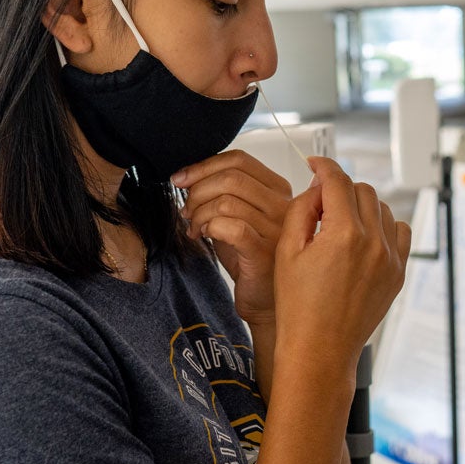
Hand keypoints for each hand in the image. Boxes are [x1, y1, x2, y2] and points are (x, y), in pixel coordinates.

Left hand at [172, 150, 291, 325]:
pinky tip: (205, 236)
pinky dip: (210, 226)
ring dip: (200, 212)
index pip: (240, 160)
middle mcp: (284, 205)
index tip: (180, 178)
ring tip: (195, 228)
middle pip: (231, 177)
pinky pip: (231, 226)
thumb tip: (188, 176)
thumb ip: (223, 193)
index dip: (204, 165)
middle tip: (186, 209)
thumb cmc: (250, 259)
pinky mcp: (264, 253)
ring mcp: (277, 229)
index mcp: (279, 190)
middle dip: (197, 190)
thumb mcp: (239, 217)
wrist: (265, 303)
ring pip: (227, 201)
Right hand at [273, 157, 410, 375]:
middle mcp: (374, 242)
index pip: (338, 181)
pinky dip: (383, 226)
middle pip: (362, 190)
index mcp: (344, 234)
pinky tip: (364, 238)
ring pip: (382, 208)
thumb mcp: (286, 251)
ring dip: (361, 207)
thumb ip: (302, 209)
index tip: (315, 164)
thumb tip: (319, 188)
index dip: (323, 167)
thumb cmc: (298, 307)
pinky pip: (400, 232)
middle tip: (320, 206)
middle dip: (340, 190)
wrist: (320, 350)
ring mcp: (391, 258)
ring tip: (339, 225)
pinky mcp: (398, 272)